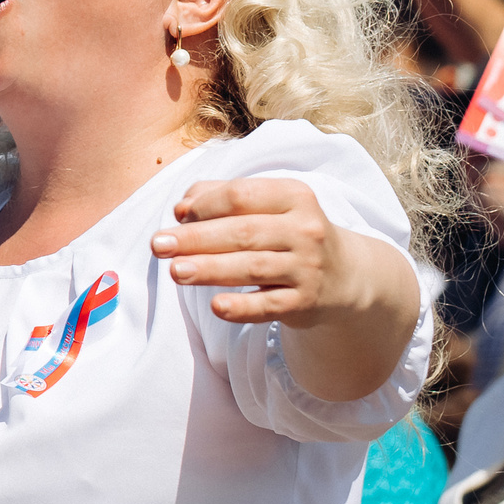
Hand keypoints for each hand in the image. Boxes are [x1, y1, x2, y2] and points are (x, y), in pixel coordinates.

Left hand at [154, 177, 373, 325]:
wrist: (344, 275)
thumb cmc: (288, 233)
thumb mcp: (267, 206)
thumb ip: (222, 197)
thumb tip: (181, 207)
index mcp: (294, 196)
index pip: (242, 196)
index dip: (205, 205)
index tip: (178, 216)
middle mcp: (305, 230)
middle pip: (242, 232)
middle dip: (197, 238)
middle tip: (158, 245)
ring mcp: (307, 268)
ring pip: (252, 268)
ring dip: (210, 269)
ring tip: (175, 272)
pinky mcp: (305, 302)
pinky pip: (269, 306)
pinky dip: (242, 308)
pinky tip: (216, 306)